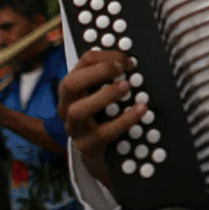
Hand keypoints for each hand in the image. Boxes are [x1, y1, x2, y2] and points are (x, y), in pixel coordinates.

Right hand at [57, 50, 144, 188]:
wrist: (102, 153)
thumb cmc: (106, 116)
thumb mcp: (107, 94)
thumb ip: (115, 77)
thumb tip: (133, 62)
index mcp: (74, 87)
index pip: (83, 62)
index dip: (105, 56)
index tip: (127, 60)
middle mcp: (68, 106)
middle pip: (70, 84)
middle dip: (96, 73)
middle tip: (120, 70)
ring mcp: (74, 127)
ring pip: (79, 110)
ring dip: (104, 96)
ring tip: (126, 88)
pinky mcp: (86, 146)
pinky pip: (102, 133)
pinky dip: (123, 121)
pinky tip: (140, 111)